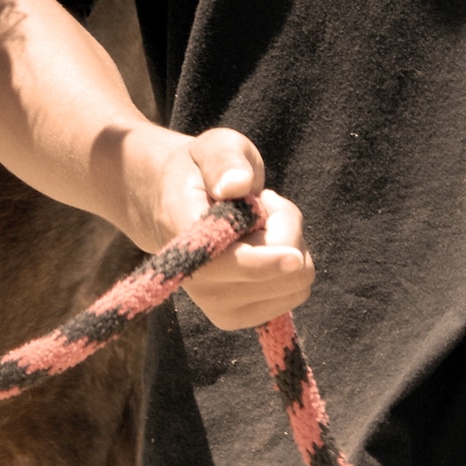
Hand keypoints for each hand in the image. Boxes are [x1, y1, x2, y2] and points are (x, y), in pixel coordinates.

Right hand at [124, 124, 313, 330]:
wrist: (170, 207)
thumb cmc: (199, 172)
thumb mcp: (213, 148)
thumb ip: (225, 161)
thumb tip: (236, 186)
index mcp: (182, 237)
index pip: (230, 262)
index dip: (266, 261)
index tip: (295, 256)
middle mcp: (196, 282)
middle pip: (280, 272)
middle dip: (285, 227)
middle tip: (260, 203)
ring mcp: (215, 306)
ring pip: (294, 283)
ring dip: (289, 245)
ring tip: (257, 222)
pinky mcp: (235, 317)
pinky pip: (293, 294)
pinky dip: (288, 264)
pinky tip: (260, 244)